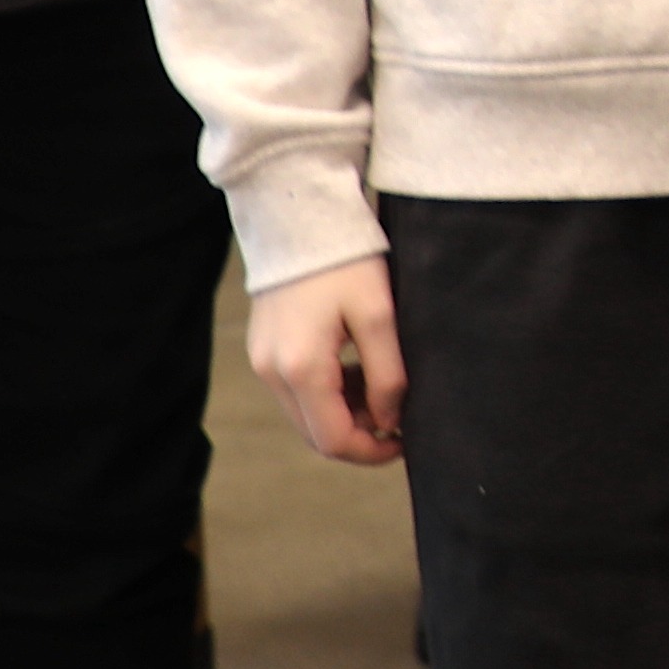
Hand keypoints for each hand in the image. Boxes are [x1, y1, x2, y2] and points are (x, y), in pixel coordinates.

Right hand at [248, 256, 407, 465]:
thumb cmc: (344, 261)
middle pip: (317, 434)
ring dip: (345, 413)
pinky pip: (297, 391)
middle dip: (360, 433)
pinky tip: (355, 368)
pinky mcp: (264, 350)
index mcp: (301, 368)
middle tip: (397, 411)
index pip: (334, 440)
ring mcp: (263, 362)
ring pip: (306, 415)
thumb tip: (390, 419)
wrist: (298, 217)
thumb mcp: (378, 316)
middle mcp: (272, 372)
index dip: (373, 451)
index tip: (405, 439)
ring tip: (380, 383)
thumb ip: (387, 375)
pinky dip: (328, 393)